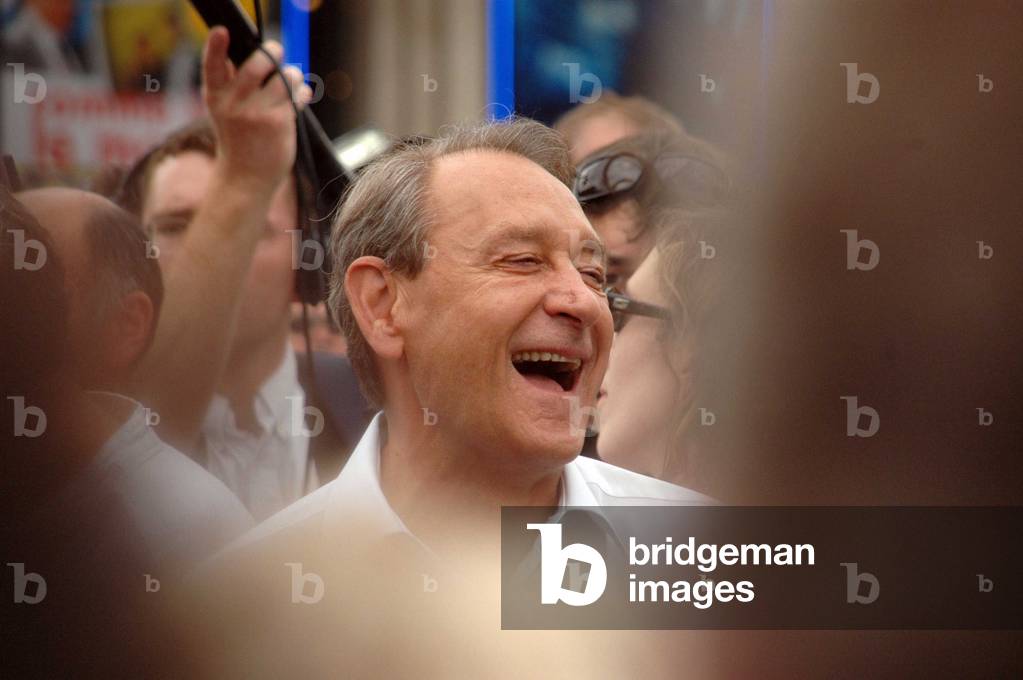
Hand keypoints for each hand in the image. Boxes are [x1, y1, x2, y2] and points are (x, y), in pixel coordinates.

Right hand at [201, 27, 312, 193]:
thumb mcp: (223, 111)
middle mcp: (234, 103)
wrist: (245, 177)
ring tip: (291, 79)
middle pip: (257, 65)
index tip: (221, 31)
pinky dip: (302, 92)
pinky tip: (301, 95)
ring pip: (284, 77)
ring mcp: (257, 113)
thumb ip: (232, 84)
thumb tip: (254, 57)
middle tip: (276, 51)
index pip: (211, 65)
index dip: (215, 46)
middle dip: (272, 52)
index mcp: (215, 96)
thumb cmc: (238, 139)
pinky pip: (297, 95)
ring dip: (292, 74)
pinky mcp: (278, 123)